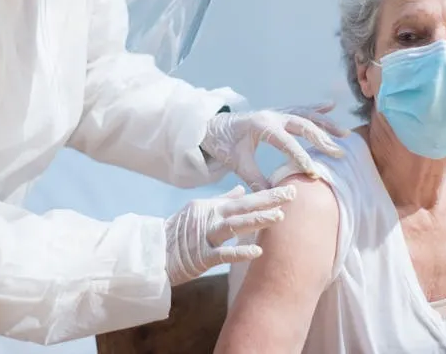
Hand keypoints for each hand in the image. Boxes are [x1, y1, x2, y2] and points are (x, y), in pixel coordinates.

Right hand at [165, 185, 295, 285]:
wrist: (154, 252)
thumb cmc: (178, 232)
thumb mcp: (199, 210)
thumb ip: (222, 201)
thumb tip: (241, 189)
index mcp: (212, 207)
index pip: (245, 199)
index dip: (267, 194)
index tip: (289, 189)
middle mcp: (210, 218)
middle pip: (242, 207)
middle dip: (267, 200)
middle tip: (291, 194)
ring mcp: (205, 236)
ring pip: (233, 225)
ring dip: (256, 221)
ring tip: (278, 217)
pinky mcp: (200, 256)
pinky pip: (222, 254)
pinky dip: (239, 252)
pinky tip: (258, 251)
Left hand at [200, 102, 349, 190]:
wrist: (212, 127)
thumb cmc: (224, 145)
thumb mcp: (237, 164)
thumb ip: (255, 179)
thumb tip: (273, 197)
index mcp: (261, 126)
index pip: (286, 142)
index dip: (300, 157)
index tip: (314, 172)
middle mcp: (272, 116)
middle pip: (302, 125)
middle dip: (321, 139)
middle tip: (338, 154)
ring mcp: (276, 112)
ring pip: (305, 115)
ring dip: (325, 124)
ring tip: (344, 134)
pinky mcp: (277, 114)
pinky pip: (300, 109)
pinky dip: (316, 108)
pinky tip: (331, 106)